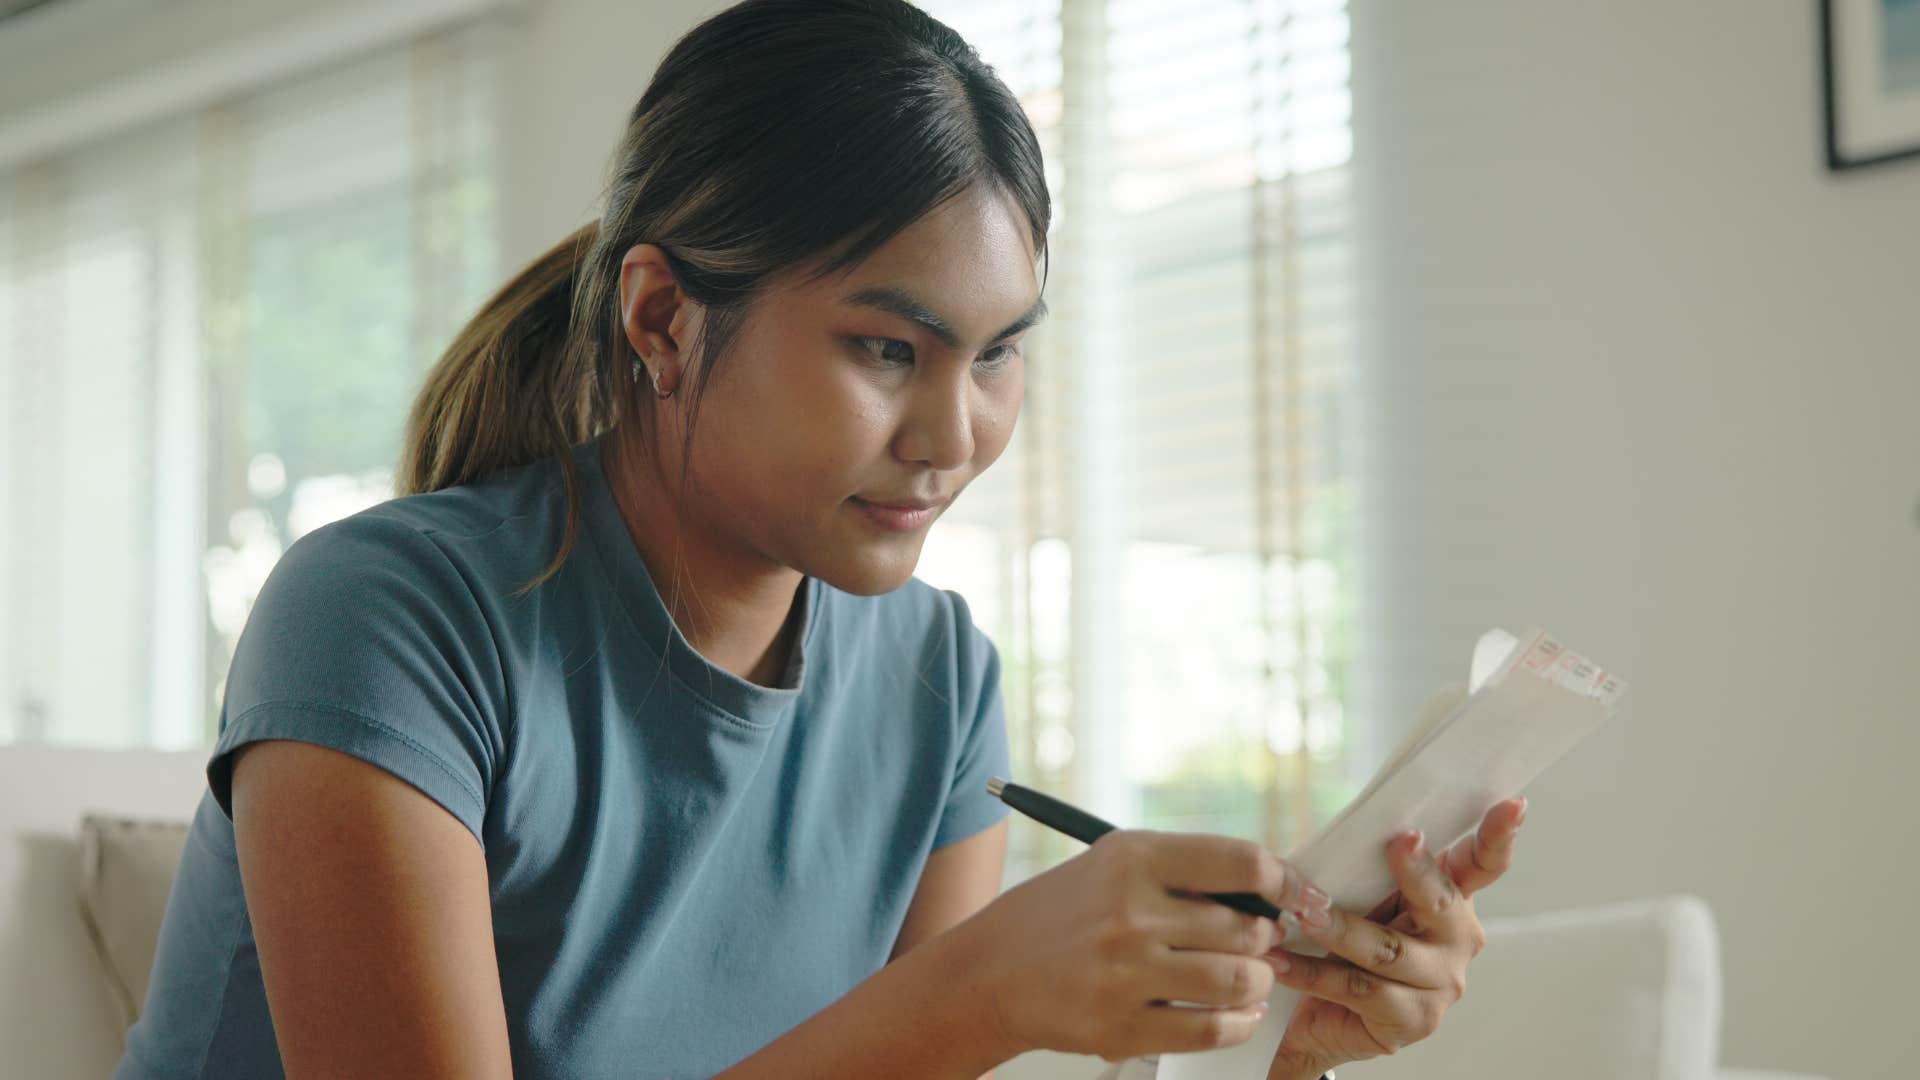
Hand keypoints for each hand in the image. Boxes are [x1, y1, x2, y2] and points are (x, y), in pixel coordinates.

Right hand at [961, 829, 1333, 1063]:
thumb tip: (1267, 891)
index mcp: (1132, 859)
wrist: (990, 971)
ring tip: (1251, 976)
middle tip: (1264, 940)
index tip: (1299, 894)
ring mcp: (1125, 975)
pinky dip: (1237, 1022)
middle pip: (1246, 927)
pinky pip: (1210, 1029)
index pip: (1242, 862)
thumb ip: (1184, 871)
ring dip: (1257, 981)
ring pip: (1236, 980)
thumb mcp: (1112, 864)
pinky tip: (1236, 1012)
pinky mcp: (1120, 1027)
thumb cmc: (1060, 913)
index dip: (1286, 880)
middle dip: (1267, 937)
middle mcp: (1130, 914)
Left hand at [1261, 797, 1526, 1079]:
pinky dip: (1312, 973)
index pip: (1483, 864)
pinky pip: (1358, 988)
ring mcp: (1441, 983)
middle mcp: (1458, 939)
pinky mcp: (1413, 1019)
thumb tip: (1349, 826)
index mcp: (1452, 898)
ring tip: (1304, 912)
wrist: (1326, 1020)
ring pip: (1388, 949)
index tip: (1512, 804)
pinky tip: (1281, 961)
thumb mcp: (1361, 898)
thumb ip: (1368, 868)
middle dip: (1417, 870)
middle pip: (1440, 900)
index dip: (1499, 835)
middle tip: (1397, 843)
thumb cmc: (1346, 944)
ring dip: (1342, 929)